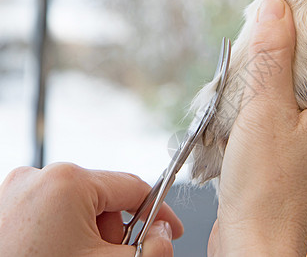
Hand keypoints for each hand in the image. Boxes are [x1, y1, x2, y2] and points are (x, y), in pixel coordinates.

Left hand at [0, 163, 183, 256]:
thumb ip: (153, 249)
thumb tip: (163, 234)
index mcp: (68, 182)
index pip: (134, 187)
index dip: (160, 211)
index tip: (170, 229)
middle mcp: (40, 178)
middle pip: (105, 199)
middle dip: (115, 232)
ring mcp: (18, 191)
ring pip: (79, 207)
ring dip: (89, 234)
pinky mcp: (7, 207)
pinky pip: (53, 212)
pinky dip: (66, 233)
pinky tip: (59, 254)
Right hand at [208, 0, 306, 255]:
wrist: (255, 246)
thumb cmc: (263, 186)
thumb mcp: (265, 110)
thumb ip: (274, 57)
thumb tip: (278, 10)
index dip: (289, 46)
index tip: (260, 50)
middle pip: (301, 82)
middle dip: (267, 80)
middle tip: (242, 89)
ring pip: (286, 108)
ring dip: (258, 106)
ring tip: (237, 120)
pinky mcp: (297, 168)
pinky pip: (279, 133)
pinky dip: (257, 129)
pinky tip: (239, 141)